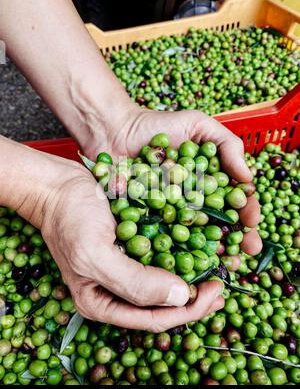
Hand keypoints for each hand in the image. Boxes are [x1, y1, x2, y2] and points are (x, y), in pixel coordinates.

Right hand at [41, 160, 223, 331]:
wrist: (58, 184)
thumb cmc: (69, 218)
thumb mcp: (95, 255)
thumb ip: (134, 283)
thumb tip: (180, 298)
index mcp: (102, 303)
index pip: (153, 319)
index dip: (189, 310)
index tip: (215, 291)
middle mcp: (116, 291)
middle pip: (163, 305)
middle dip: (196, 298)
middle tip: (223, 284)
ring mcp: (125, 269)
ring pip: (166, 283)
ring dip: (194, 277)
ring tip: (219, 269)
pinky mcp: (131, 248)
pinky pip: (162, 258)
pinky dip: (183, 255)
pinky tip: (201, 247)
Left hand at [89, 107, 262, 257]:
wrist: (114, 131)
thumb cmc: (156, 125)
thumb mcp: (197, 124)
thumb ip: (227, 144)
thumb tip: (248, 177)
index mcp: (207, 182)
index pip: (234, 201)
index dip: (247, 213)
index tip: (253, 221)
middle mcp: (192, 202)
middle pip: (218, 225)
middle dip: (236, 240)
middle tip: (246, 251)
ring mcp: (170, 215)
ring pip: (194, 239)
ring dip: (211, 253)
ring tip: (223, 264)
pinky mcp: (147, 223)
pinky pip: (163, 240)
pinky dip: (175, 253)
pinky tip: (186, 264)